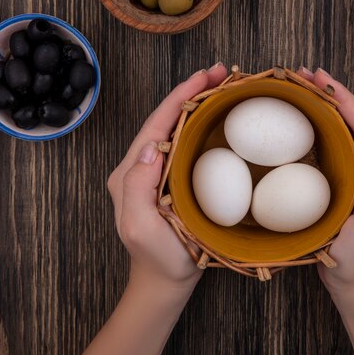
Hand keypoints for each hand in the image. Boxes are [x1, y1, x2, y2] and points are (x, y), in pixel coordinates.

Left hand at [107, 63, 227, 288]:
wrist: (165, 281)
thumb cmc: (157, 258)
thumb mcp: (141, 226)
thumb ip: (136, 187)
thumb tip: (150, 146)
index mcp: (130, 173)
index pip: (156, 124)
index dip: (180, 96)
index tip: (206, 76)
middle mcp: (140, 167)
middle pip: (166, 119)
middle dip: (192, 92)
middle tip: (223, 73)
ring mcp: (155, 172)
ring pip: (177, 128)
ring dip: (199, 104)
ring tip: (223, 86)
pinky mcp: (170, 180)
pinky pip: (186, 145)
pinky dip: (202, 125)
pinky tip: (219, 119)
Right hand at [296, 67, 353, 294]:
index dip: (345, 99)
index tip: (321, 79)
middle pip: (352, 121)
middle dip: (330, 95)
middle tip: (303, 75)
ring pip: (339, 132)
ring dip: (320, 108)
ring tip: (298, 90)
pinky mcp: (338, 184)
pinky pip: (327, 150)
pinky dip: (313, 131)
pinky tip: (296, 124)